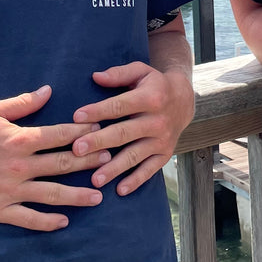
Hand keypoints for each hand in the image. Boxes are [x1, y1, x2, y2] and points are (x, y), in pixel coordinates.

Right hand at [0, 85, 109, 231]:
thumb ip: (23, 103)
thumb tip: (48, 91)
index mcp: (20, 139)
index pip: (61, 135)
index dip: (84, 134)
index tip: (101, 132)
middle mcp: (20, 165)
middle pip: (63, 164)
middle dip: (89, 162)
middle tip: (110, 161)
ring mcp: (11, 189)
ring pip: (52, 194)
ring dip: (78, 195)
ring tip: (99, 196)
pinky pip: (28, 218)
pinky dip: (47, 222)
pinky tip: (64, 222)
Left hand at [70, 61, 195, 195]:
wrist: (184, 100)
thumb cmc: (154, 84)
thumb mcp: (140, 71)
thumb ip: (118, 74)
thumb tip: (95, 77)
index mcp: (150, 97)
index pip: (120, 105)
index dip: (98, 111)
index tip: (77, 117)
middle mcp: (157, 121)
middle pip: (124, 133)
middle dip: (99, 142)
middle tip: (76, 150)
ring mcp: (162, 140)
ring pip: (135, 155)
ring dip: (114, 168)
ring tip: (94, 179)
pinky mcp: (165, 154)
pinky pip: (150, 170)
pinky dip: (136, 181)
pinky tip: (120, 190)